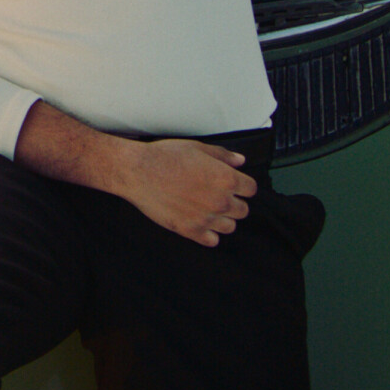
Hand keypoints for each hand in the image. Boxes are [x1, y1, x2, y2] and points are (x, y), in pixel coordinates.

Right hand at [109, 137, 255, 247]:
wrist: (138, 172)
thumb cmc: (165, 157)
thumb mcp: (197, 148)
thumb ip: (222, 156)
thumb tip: (239, 161)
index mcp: (225, 179)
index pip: (251, 189)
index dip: (242, 186)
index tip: (234, 185)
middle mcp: (220, 201)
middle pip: (243, 210)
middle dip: (233, 202)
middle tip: (218, 196)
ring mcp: (206, 218)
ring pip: (229, 227)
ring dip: (222, 219)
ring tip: (208, 210)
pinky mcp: (190, 231)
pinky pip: (212, 241)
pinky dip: (209, 234)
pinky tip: (200, 223)